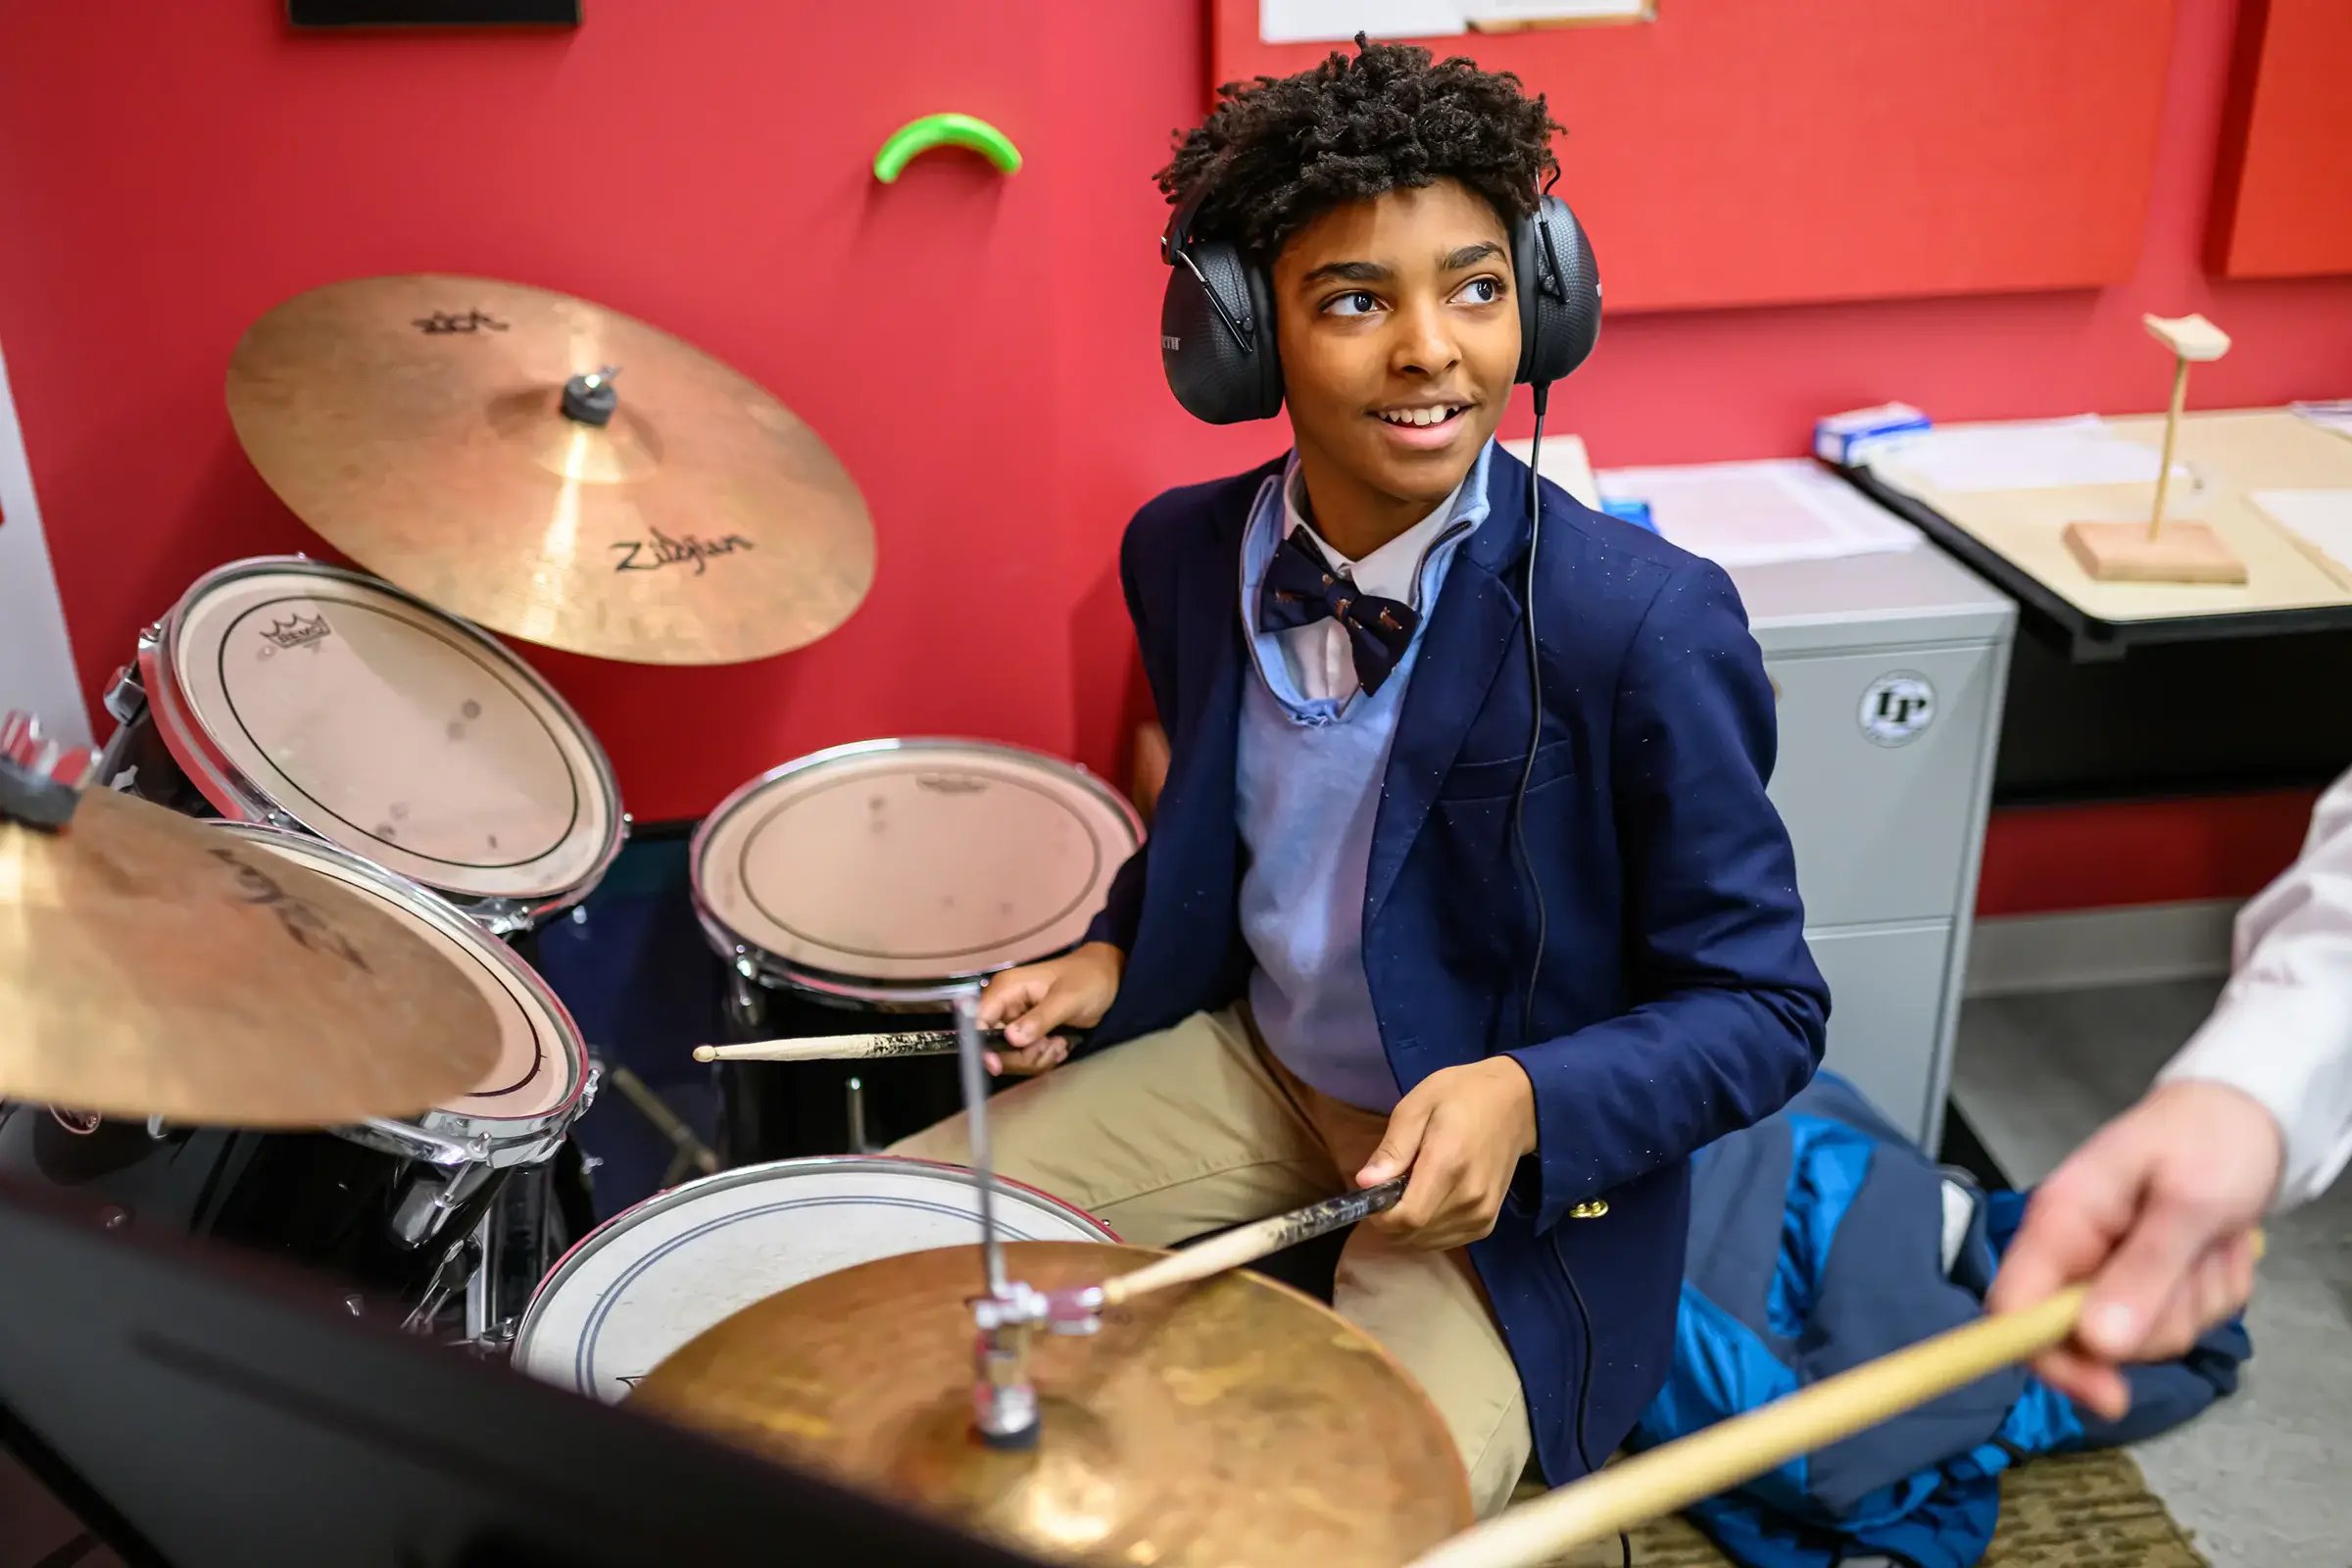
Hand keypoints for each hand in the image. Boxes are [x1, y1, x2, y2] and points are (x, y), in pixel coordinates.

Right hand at [976, 942, 1123, 1075]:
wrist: (1108, 979)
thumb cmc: (1088, 980)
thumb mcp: (1067, 999)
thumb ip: (1040, 1019)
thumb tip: (1012, 1039)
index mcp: (1007, 989)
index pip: (979, 1021)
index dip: (983, 1045)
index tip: (998, 1065)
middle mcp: (1007, 1006)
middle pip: (995, 1046)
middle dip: (1023, 1054)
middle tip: (1051, 1044)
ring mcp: (1018, 1022)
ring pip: (1013, 1056)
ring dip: (1038, 1056)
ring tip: (1060, 1042)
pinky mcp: (1030, 1034)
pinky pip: (1027, 1057)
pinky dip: (1044, 1057)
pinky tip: (1061, 1044)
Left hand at [1356, 1058, 1536, 1249]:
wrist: (1516, 1103)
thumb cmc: (1461, 1095)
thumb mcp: (1418, 1105)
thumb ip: (1393, 1147)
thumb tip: (1364, 1183)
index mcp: (1448, 1165)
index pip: (1407, 1218)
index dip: (1381, 1216)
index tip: (1372, 1195)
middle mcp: (1469, 1198)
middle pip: (1413, 1234)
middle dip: (1389, 1219)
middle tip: (1389, 1186)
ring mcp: (1482, 1215)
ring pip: (1426, 1242)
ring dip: (1408, 1225)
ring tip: (1412, 1189)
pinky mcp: (1487, 1224)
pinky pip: (1444, 1241)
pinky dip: (1427, 1229)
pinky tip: (1429, 1200)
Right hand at [1985, 1079, 2280, 1419]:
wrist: (2239, 1118)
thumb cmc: (2207, 1141)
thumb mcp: (2188, 1203)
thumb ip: (2143, 1270)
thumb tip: (2096, 1342)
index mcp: (2060, 1220)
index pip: (2013, 1308)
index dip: (2046, 1358)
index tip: (2106, 1392)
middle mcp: (2070, 1250)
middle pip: (2086, 1338)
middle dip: (2155, 1322)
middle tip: (2198, 1269)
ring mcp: (2104, 1269)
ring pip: (2139, 1337)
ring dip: (2191, 1304)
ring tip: (2212, 1246)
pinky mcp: (2138, 1284)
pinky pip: (2170, 1325)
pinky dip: (2205, 1299)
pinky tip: (2213, 1254)